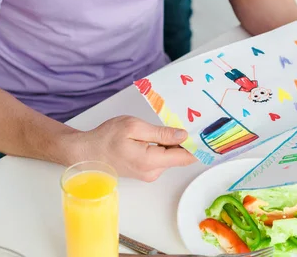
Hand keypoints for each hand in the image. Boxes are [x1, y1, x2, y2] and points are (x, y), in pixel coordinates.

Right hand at [71, 115, 197, 181]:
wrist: (85, 153)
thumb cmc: (106, 138)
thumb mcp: (134, 128)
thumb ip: (161, 133)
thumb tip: (183, 135)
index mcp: (151, 160)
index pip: (184, 157)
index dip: (198, 147)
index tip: (211, 137)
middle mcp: (152, 172)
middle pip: (178, 156)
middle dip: (182, 141)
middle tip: (187, 122)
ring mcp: (148, 174)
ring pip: (169, 157)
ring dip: (169, 143)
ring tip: (159, 128)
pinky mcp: (144, 171)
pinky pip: (160, 158)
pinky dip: (161, 147)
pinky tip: (151, 137)